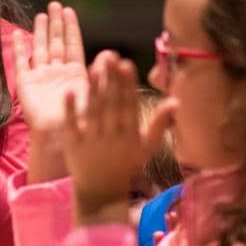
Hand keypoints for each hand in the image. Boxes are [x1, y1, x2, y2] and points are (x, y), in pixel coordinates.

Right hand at [12, 1, 89, 181]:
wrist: (57, 136)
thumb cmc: (80, 121)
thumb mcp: (95, 96)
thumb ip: (100, 74)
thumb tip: (110, 52)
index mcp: (75, 74)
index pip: (72, 45)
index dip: (71, 28)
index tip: (69, 10)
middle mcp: (57, 73)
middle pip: (56, 43)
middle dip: (56, 24)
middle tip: (55, 5)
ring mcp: (40, 77)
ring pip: (40, 48)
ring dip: (40, 32)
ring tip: (41, 14)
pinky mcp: (25, 84)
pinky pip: (21, 62)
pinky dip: (19, 48)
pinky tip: (17, 34)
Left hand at [63, 55, 174, 225]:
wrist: (101, 190)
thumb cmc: (126, 164)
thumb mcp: (147, 148)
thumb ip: (160, 124)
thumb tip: (176, 101)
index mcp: (130, 136)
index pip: (129, 106)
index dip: (128, 85)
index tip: (127, 64)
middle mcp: (111, 137)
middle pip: (111, 104)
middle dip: (111, 80)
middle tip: (110, 55)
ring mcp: (91, 141)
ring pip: (92, 111)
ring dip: (93, 88)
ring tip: (94, 65)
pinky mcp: (73, 145)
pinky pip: (71, 125)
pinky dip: (70, 109)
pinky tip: (69, 90)